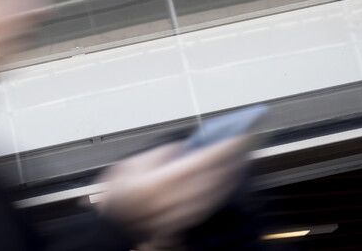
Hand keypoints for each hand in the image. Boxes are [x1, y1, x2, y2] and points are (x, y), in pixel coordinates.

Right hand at [96, 136, 251, 239]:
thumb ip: (159, 155)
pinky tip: (228, 176)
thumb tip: (182, 149)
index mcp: (160, 183)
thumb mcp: (131, 165)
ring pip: (216, 191)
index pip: (203, 162)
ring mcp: (182, 213)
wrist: (115, 225)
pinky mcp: (186, 220)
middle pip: (215, 177)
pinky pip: (212, 202)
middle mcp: (174, 201)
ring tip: (241, 155)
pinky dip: (223, 187)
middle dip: (233, 158)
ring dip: (232, 172)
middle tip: (246, 141)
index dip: (224, 148)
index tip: (239, 135)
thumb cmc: (118, 195)